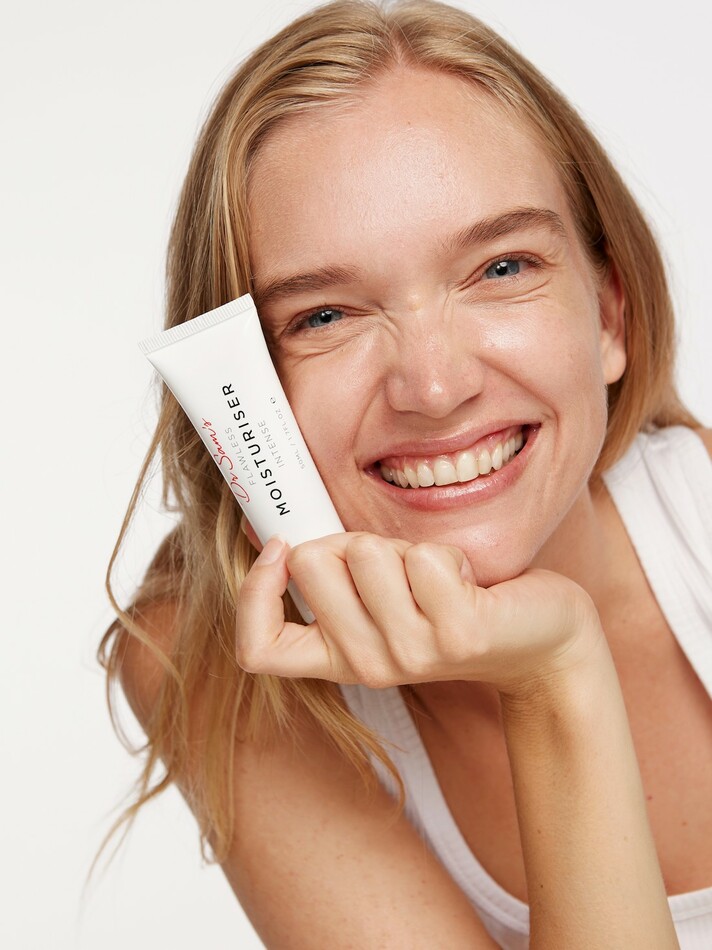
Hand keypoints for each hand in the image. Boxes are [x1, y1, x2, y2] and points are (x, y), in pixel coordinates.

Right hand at [236, 530, 604, 694]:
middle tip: (395, 565)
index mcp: (339, 658)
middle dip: (350, 538)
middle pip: (313, 564)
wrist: (541, 642)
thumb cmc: (453, 605)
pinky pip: (423, 557)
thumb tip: (271, 526)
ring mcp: (412, 654)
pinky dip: (445, 551)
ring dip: (404, 545)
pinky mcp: (458, 634)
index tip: (281, 549)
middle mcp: (368, 665)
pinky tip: (467, 581)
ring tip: (435, 576)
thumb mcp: (382, 600)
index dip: (254, 592)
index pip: (258, 649)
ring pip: (366, 552)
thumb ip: (335, 575)